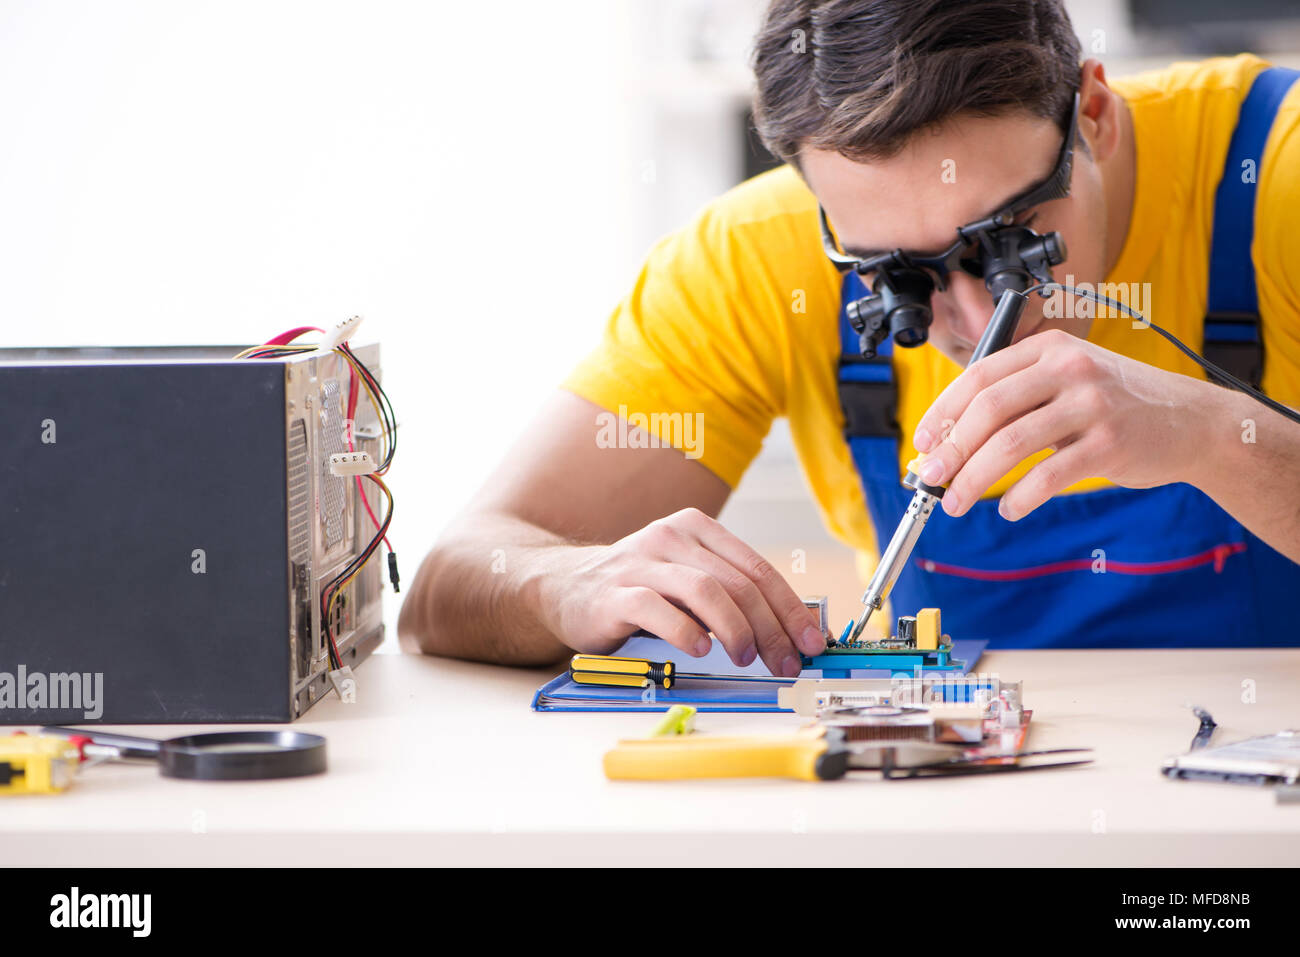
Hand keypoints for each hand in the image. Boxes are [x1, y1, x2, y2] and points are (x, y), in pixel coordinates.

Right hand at [533, 508, 825, 676]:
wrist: (563, 586)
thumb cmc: (635, 588)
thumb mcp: (686, 579)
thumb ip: (728, 594)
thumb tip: (788, 630)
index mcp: (696, 530)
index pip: (757, 568)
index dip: (790, 607)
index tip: (811, 641)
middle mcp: (671, 538)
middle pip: (737, 582)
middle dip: (771, 626)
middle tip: (785, 661)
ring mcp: (641, 563)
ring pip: (704, 590)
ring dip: (735, 629)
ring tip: (747, 657)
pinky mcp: (614, 592)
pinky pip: (657, 609)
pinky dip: (686, 631)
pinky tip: (701, 650)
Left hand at [911, 329, 1206, 520]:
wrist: (1194, 422)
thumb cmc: (1117, 405)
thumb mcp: (1067, 383)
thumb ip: (1017, 401)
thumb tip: (949, 444)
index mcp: (1049, 349)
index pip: (979, 376)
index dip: (942, 412)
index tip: (922, 443)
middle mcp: (1069, 369)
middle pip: (989, 409)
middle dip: (951, 448)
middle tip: (929, 478)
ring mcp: (1092, 404)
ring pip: (1012, 443)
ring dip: (974, 478)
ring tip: (955, 502)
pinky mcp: (1110, 443)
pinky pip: (1049, 475)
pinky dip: (1021, 497)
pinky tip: (1009, 509)